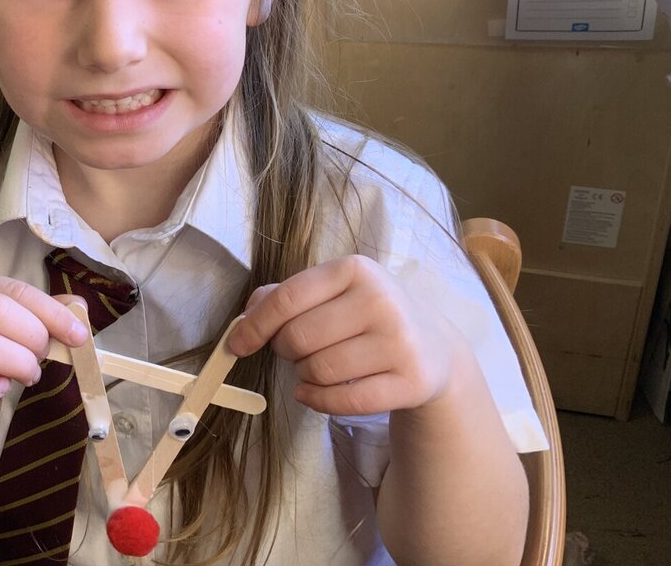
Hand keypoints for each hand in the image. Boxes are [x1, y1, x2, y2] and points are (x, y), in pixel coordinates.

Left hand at [227, 255, 465, 416]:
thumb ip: (285, 296)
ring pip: (319, 371)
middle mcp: (381, 300)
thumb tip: (246, 317)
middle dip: (286, 351)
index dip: (254, 326)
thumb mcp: (333, 292)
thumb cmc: (368, 316)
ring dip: (305, 376)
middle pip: (299, 337)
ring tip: (317, 368)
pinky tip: (314, 393)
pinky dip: (318, 401)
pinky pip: (343, 402)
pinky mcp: (411, 382)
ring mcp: (400, 342)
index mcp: (355, 270)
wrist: (434, 348)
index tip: (237, 345)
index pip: (287, 299)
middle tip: (297, 352)